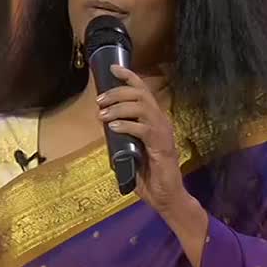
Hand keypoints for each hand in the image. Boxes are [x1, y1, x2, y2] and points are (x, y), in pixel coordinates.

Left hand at [95, 64, 187, 213]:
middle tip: (99, 100)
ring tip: (102, 114)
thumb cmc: (150, 175)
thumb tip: (104, 125)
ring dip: (119, 107)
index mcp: (154, 120)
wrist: (167, 197)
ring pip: (142, 107)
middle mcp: (160, 122)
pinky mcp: (162, 147)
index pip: (143, 91)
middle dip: (117, 92)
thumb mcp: (130, 150)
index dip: (129, 77)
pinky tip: (113, 127)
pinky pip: (143, 129)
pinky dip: (126, 125)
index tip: (113, 68)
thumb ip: (121, 136)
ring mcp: (163, 133)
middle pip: (140, 94)